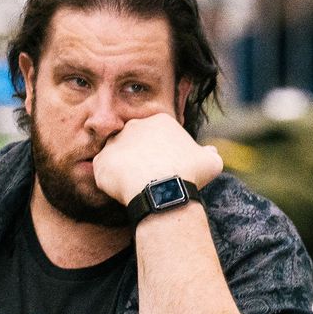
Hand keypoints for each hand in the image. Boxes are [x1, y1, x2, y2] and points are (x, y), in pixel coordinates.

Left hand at [92, 113, 222, 205]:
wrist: (164, 190)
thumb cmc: (189, 174)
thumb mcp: (211, 162)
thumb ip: (210, 154)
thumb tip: (210, 151)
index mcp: (159, 121)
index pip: (156, 134)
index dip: (162, 153)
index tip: (167, 168)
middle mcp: (134, 126)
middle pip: (136, 142)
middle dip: (141, 157)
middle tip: (150, 178)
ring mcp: (115, 142)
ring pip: (118, 155)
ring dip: (125, 168)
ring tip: (136, 187)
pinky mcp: (102, 161)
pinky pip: (104, 171)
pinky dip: (111, 182)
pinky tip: (123, 192)